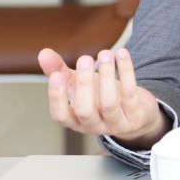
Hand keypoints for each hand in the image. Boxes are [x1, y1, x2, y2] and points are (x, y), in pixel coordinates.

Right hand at [38, 47, 167, 149]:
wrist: (136, 113)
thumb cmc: (101, 98)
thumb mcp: (79, 85)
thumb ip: (59, 70)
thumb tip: (43, 54)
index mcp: (76, 120)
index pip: (60, 116)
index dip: (56, 98)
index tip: (56, 76)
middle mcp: (94, 125)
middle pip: (84, 111)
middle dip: (84, 84)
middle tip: (84, 58)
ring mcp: (116, 124)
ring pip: (108, 103)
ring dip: (107, 76)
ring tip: (105, 53)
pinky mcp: (136, 117)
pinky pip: (131, 94)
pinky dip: (127, 72)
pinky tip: (122, 54)